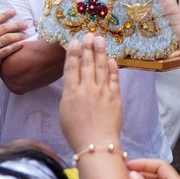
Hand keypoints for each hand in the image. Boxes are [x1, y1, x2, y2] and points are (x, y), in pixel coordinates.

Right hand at [0, 10, 25, 84]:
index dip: (4, 15)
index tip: (13, 11)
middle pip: (2, 28)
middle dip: (15, 25)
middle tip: (25, 25)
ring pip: (6, 38)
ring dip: (17, 36)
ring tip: (25, 35)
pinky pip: (7, 50)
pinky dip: (15, 47)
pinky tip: (22, 44)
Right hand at [60, 34, 121, 149]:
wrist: (95, 144)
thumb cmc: (76, 132)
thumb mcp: (65, 112)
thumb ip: (70, 94)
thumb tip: (75, 83)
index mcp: (71, 93)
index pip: (72, 68)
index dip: (74, 53)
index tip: (75, 42)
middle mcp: (86, 89)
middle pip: (87, 63)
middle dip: (88, 47)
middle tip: (90, 35)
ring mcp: (102, 91)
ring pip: (101, 67)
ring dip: (100, 52)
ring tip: (100, 40)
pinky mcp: (114, 97)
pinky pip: (114, 78)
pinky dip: (112, 68)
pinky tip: (111, 60)